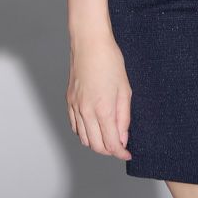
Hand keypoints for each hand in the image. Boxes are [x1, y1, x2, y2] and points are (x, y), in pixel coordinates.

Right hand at [66, 30, 132, 159]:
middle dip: (109, 150)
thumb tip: (123, 138)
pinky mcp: (69, 101)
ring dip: (96, 143)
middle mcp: (86, 111)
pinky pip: (75, 126)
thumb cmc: (110, 61)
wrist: (90, 43)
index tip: (127, 154)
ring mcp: (75, 107)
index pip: (111, 143)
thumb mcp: (125, 89)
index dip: (120, 152)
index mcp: (102, 109)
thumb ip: (124, 117)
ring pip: (84, 139)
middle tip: (120, 146)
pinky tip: (94, 127)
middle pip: (96, 145)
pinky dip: (84, 133)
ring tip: (108, 137)